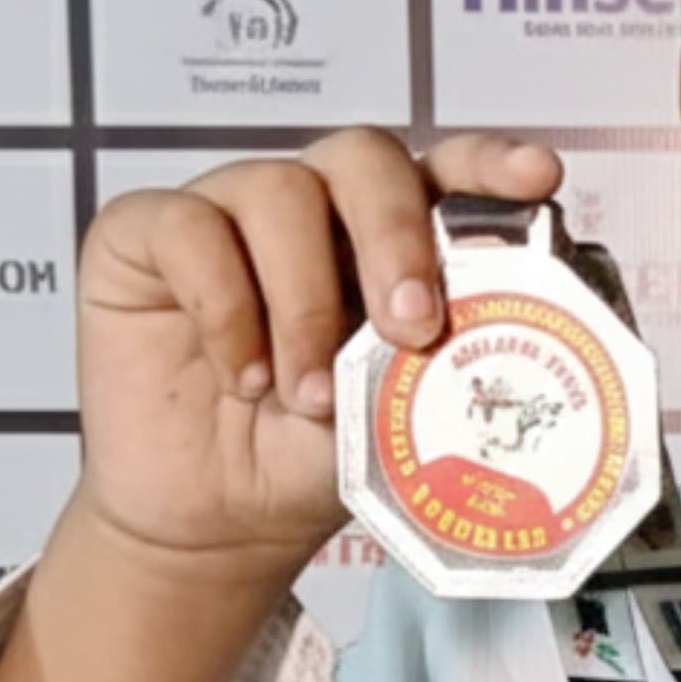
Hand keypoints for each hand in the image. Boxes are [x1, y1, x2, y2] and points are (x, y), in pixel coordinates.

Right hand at [75, 127, 567, 580]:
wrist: (218, 523)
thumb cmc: (307, 459)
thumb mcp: (397, 414)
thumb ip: (437, 357)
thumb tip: (511, 334)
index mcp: (382, 235)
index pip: (442, 169)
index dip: (488, 162)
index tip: (535, 177)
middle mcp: (310, 209)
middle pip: (362, 157)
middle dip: (396, 236)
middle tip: (409, 327)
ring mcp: (225, 212)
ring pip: (278, 192)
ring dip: (304, 303)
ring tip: (307, 396)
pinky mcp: (145, 238)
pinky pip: (189, 229)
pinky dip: (224, 307)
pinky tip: (240, 373)